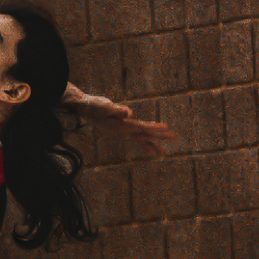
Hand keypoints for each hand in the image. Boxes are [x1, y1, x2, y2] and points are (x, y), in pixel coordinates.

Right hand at [62, 83, 178, 157]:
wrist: (83, 108)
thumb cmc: (94, 106)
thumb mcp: (105, 106)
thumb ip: (117, 110)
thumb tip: (130, 113)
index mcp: (122, 125)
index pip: (142, 127)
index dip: (154, 128)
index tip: (167, 128)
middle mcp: (124, 130)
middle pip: (145, 135)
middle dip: (160, 137)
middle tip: (175, 137)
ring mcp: (122, 131)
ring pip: (141, 138)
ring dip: (153, 143)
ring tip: (163, 152)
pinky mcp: (120, 128)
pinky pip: (135, 137)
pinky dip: (143, 142)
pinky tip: (148, 145)